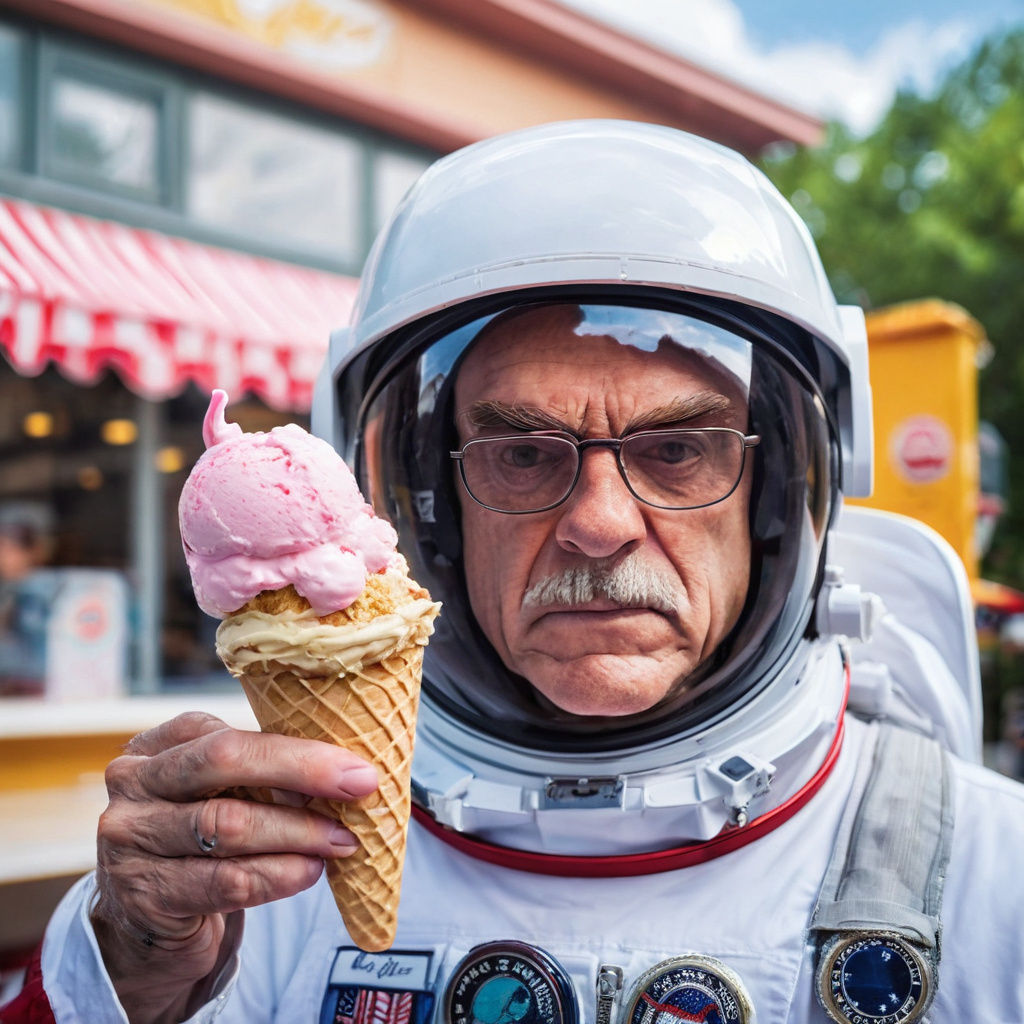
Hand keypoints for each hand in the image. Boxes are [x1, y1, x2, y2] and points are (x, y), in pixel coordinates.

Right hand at [91, 711, 377, 1023]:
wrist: (147, 926)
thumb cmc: (200, 846)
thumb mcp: (222, 797)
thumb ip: (265, 778)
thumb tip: (346, 769)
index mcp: (159, 746)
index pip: (230, 734)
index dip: (297, 749)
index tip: (354, 766)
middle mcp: (135, 783)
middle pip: (223, 762)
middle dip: (302, 771)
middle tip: (360, 787)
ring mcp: (129, 840)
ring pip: (227, 825)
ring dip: (298, 831)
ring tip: (342, 840)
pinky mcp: (142, 895)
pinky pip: (223, 880)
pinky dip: (277, 875)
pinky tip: (309, 871)